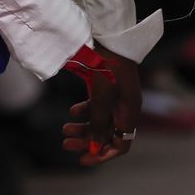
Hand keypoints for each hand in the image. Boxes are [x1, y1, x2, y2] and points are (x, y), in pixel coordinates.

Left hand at [62, 44, 140, 166]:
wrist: (111, 35)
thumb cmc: (108, 66)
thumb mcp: (101, 96)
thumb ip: (97, 122)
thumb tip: (93, 147)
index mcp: (129, 113)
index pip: (120, 145)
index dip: (102, 154)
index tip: (82, 159)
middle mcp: (125, 107)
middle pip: (106, 133)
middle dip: (86, 140)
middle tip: (65, 144)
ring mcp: (117, 96)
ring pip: (99, 119)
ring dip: (83, 126)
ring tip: (65, 129)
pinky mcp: (108, 85)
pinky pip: (97, 105)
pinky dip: (85, 110)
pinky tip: (73, 111)